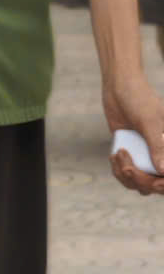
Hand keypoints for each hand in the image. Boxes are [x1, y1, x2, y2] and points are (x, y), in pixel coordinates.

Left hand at [105, 75, 163, 195]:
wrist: (119, 88)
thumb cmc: (140, 100)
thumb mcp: (149, 122)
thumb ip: (157, 146)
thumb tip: (163, 171)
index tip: (154, 183)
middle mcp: (162, 154)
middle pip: (156, 184)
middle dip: (140, 179)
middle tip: (126, 168)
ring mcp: (146, 156)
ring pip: (141, 184)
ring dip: (126, 176)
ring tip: (118, 155)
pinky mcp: (131, 155)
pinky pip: (126, 175)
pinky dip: (118, 171)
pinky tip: (113, 156)